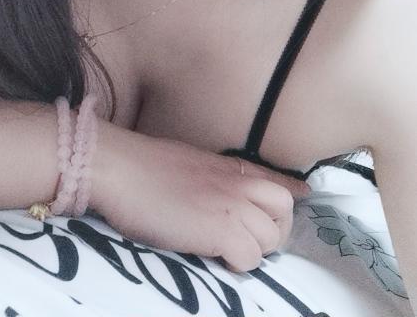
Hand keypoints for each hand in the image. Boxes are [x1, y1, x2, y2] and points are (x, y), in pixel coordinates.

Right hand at [91, 120, 309, 272]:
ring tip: (228, 252)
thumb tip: (219, 190)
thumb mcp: (189, 163)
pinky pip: (251, 257)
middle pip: (284, 209)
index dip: (293, 191)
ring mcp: (234, 206)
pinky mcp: (222, 231)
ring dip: (254, 250)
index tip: (305, 194)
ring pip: (271, 238)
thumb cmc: (143, 167)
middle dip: (275, 229)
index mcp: (229, 167)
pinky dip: (239, 264)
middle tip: (250, 240)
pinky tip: (218, 259)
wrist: (122, 169)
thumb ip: (213, 176)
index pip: (276, 179)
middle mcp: (239, 184)